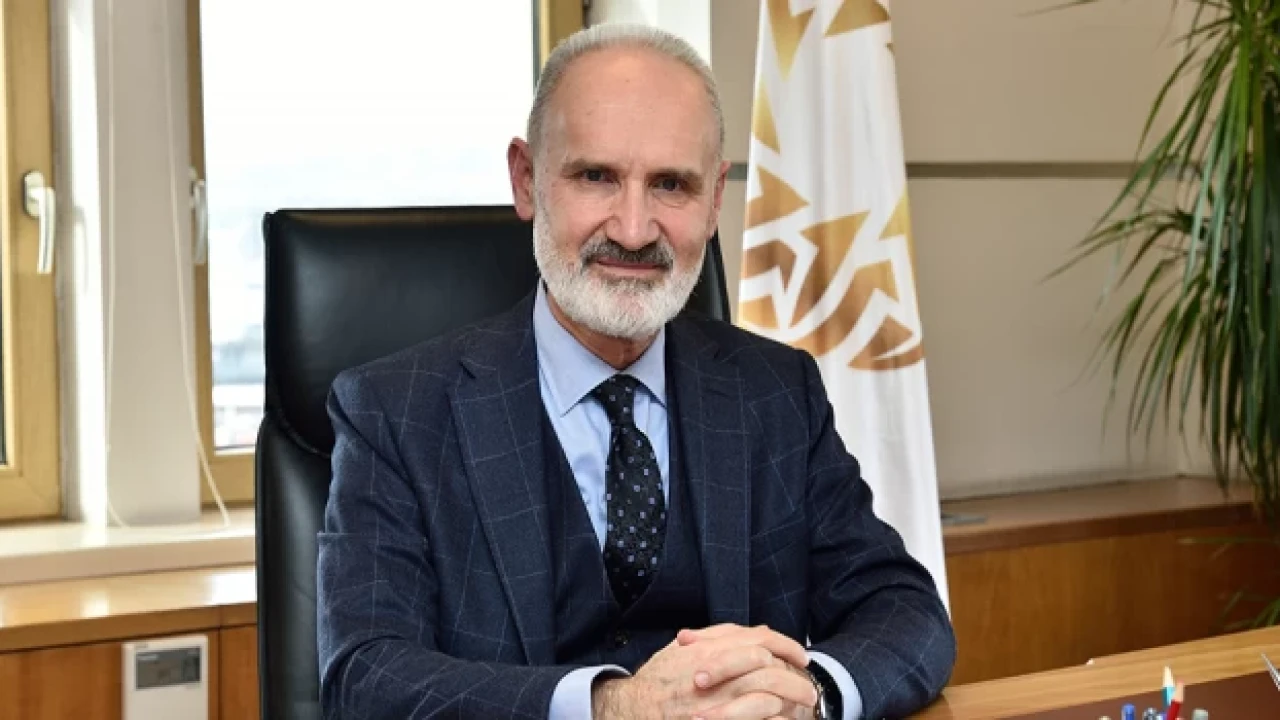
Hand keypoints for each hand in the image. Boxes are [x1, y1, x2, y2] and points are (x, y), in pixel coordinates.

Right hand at [590, 629, 816, 719]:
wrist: (634, 712)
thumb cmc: (655, 683)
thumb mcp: (679, 651)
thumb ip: (710, 639)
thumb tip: (744, 633)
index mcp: (710, 649)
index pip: (760, 639)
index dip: (786, 646)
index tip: (800, 655)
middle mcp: (717, 671)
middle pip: (770, 666)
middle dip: (795, 673)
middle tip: (809, 682)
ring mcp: (720, 700)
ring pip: (770, 693)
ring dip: (792, 697)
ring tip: (805, 703)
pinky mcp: (721, 718)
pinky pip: (760, 718)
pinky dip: (776, 718)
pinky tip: (784, 719)